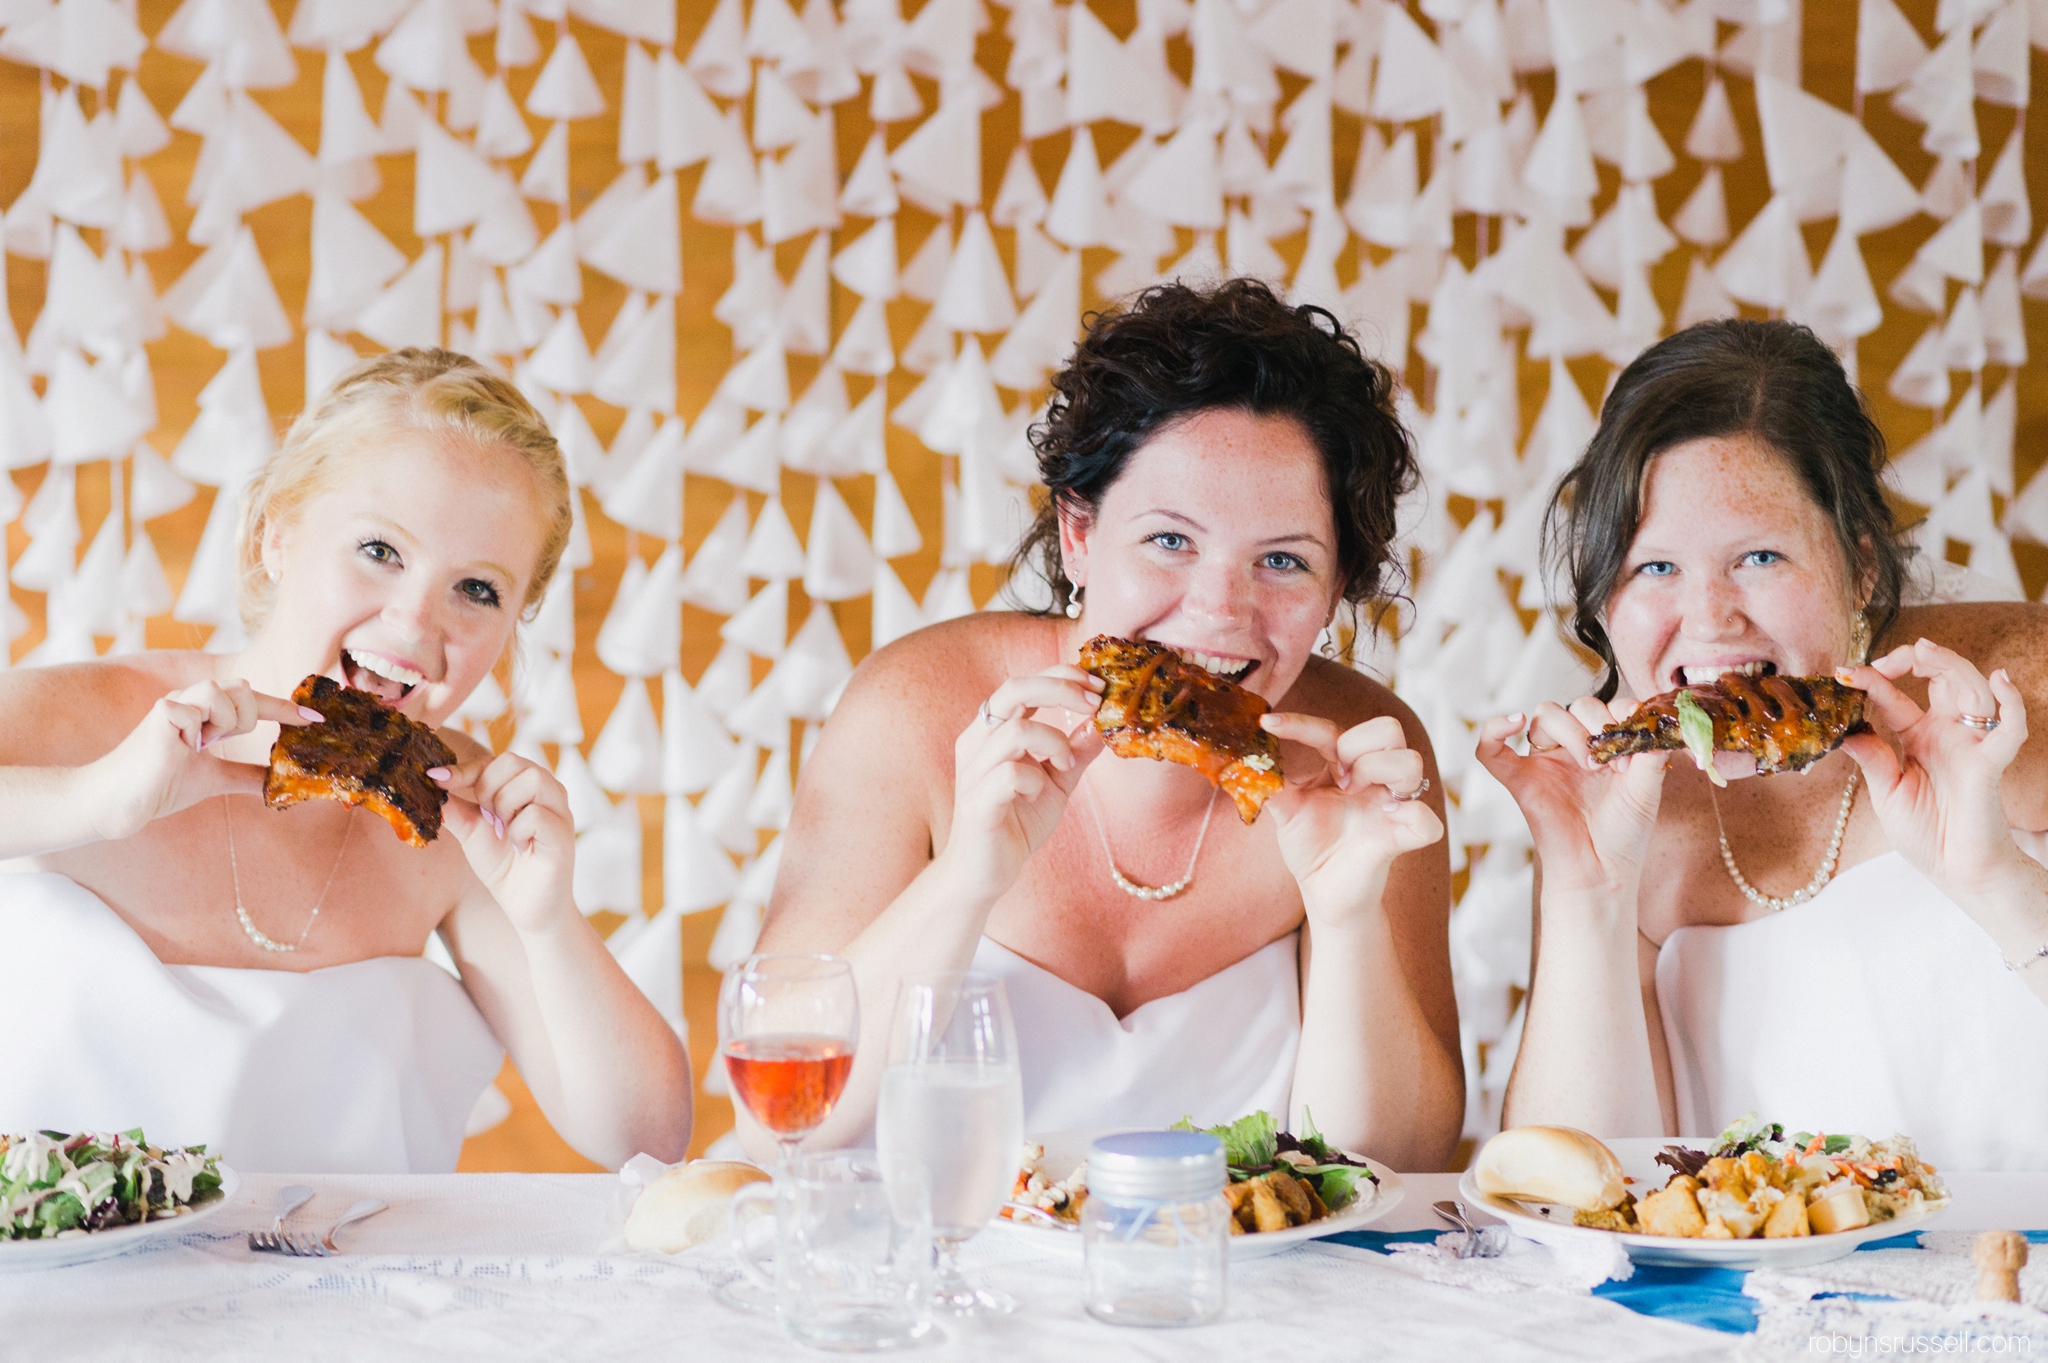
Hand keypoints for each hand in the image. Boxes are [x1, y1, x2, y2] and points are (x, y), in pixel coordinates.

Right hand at [86, 679, 319, 841]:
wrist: (121, 803)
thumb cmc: (160, 785)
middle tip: (217, 743)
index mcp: (204, 714)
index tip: (317, 720)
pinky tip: (180, 747)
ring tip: (198, 744)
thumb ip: (245, 774)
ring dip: (222, 722)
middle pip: (243, 687)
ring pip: (222, 691)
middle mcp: (190, 702)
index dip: (285, 708)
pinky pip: (193, 709)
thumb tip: (276, 781)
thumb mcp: (214, 779)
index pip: (252, 700)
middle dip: (245, 719)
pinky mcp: (159, 716)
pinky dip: (195, 731)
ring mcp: (174, 705)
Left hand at [433, 751, 577, 933]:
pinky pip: (536, 815)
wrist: (527, 907)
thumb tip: (430, 783)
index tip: (436, 779)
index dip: (464, 769)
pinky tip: (518, 848)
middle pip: (513, 761)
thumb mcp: (472, 832)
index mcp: (525, 786)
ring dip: (505, 806)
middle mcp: (548, 792)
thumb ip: (455, 808)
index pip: (494, 761)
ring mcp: (560, 811)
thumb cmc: (504, 866)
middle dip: (487, 788)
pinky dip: (517, 831)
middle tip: (487, 818)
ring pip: (532, 779)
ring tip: (503, 830)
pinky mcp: (563, 835)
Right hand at [943, 666, 1104, 900]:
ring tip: (1065, 765)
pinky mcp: (977, 802)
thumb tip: (1105, 723)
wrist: (984, 873)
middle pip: (1014, 689)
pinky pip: (1010, 774)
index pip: (1024, 683)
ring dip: (1055, 741)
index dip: (1061, 676)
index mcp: (993, 730)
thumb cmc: (1016, 822)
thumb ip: (1076, 752)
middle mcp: (978, 742)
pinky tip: (1038, 794)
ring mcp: (974, 770)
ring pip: (1016, 730)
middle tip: (1093, 703)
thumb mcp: (1056, 782)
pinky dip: (1035, 779)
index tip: (1097, 687)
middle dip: (1060, 689)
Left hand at [1258, 713, 1442, 926]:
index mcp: (1346, 767)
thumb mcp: (1285, 810)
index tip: (1267, 722)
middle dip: (1357, 747)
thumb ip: (1269, 783)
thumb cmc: (1311, 846)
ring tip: (1352, 795)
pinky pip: (1426, 820)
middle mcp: (1375, 780)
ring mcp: (1394, 806)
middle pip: (1389, 728)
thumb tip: (1240, 758)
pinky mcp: (1404, 838)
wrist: (1323, 893)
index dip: (1301, 723)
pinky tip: (1383, 823)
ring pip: (1412, 761)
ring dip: (1377, 770)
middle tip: (1337, 778)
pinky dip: (1409, 818)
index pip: (1334, 729)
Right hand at [1473, 697, 1670, 898]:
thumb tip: (1655, 724)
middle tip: (1610, 764)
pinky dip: (1493, 730)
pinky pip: (1491, 750)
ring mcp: (1544, 762)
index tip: (1632, 752)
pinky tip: (1513, 723)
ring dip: (1568, 731)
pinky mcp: (1519, 781)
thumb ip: (1650, 755)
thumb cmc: (1624, 833)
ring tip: (1590, 766)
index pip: (1604, 707)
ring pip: (1544, 716)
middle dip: (1594, 726)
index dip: (1619, 719)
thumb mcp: (1646, 790)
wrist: (1602, 870)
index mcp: (1602, 745)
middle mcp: (1571, 748)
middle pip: (1572, 707)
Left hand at [1837, 639, 2029, 895]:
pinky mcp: (1990, 764)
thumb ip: (1871, 757)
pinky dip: (2011, 703)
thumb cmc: (1924, 833)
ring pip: (1972, 690)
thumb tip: (1842, 727)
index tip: (1843, 673)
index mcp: (1918, 736)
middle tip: (1889, 659)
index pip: (1895, 697)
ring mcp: (1971, 745)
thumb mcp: (1886, 790)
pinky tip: (1999, 680)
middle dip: (1919, 659)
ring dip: (1952, 665)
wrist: (1956, 871)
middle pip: (1942, 678)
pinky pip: (2010, 729)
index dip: (1873, 680)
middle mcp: (1947, 733)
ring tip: (1925, 651)